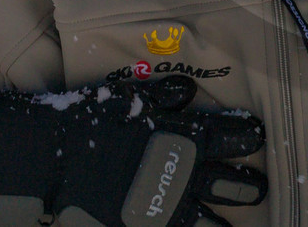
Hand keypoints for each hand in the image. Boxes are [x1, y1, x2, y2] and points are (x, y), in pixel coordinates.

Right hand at [0, 75, 265, 226]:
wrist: (51, 161)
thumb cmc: (89, 121)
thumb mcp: (128, 98)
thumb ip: (163, 97)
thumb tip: (189, 93)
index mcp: (189, 137)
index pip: (237, 137)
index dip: (248, 137)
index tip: (254, 138)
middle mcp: (188, 175)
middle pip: (237, 185)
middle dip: (250, 185)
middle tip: (256, 187)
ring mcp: (169, 209)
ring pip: (214, 221)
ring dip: (225, 219)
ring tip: (231, 222)